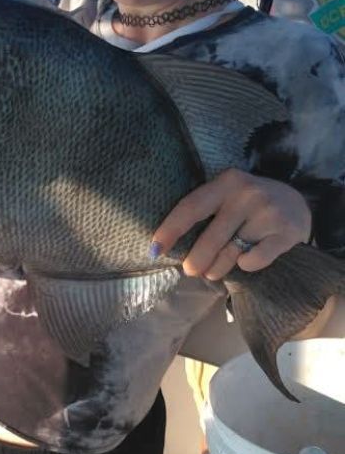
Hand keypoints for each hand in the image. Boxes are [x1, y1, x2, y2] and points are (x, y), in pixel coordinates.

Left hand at [151, 169, 312, 278]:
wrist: (299, 204)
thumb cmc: (250, 206)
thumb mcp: (228, 197)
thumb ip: (205, 213)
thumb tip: (168, 245)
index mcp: (226, 182)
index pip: (191, 207)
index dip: (170, 230)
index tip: (154, 250)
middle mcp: (247, 194)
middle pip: (210, 238)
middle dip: (195, 261)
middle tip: (190, 270)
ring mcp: (268, 214)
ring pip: (230, 254)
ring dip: (217, 268)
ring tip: (214, 271)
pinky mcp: (285, 233)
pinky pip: (254, 261)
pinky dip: (246, 266)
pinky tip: (246, 260)